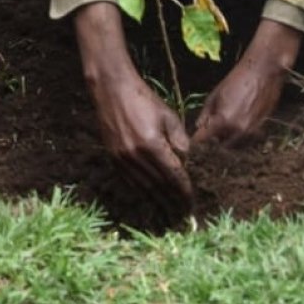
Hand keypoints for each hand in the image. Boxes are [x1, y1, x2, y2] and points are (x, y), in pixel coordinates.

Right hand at [74, 2, 192, 208]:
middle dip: (171, 201)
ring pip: (143, 187)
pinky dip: (141, 191)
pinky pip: (129, 181)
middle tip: (182, 213)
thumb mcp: (168, 115)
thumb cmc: (144, 99)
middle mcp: (136, 156)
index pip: (172, 175)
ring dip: (156, 201)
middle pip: (158, 186)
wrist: (112, 90)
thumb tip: (186, 161)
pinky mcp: (113, 157)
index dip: (183, 190)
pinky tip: (149, 196)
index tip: (191, 201)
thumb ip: (179, 140)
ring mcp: (122, 158)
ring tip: (168, 211)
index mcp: (152, 145)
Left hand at [192, 20, 302, 145]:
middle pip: (220, 144)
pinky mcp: (261, 128)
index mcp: (224, 120)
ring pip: (234, 144)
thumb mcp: (215, 94)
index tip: (195, 138)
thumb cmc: (237, 78)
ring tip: (226, 124)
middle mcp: (238, 130)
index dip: (198, 139)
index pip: (205, 138)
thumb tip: (198, 126)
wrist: (263, 71)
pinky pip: (246, 139)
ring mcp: (251, 131)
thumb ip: (206, 113)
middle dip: (214, 138)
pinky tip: (238, 123)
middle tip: (212, 128)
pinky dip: (240, 135)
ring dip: (228, 138)